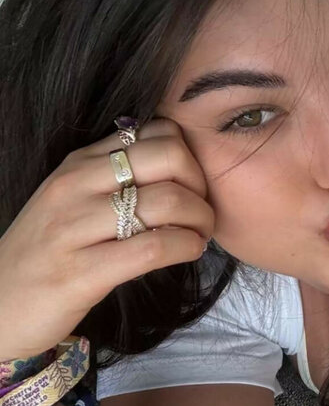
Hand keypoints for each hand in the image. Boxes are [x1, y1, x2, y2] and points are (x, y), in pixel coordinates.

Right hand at [0, 118, 213, 361]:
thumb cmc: (47, 255)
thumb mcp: (73, 201)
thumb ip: (114, 177)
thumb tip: (175, 161)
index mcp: (77, 165)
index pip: (155, 133)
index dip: (189, 157)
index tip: (193, 186)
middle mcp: (74, 187)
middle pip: (168, 157)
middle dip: (200, 184)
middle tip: (203, 212)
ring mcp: (73, 229)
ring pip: (167, 201)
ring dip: (200, 220)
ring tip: (199, 235)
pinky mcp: (80, 272)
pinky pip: (152, 247)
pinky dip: (185, 246)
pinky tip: (189, 252)